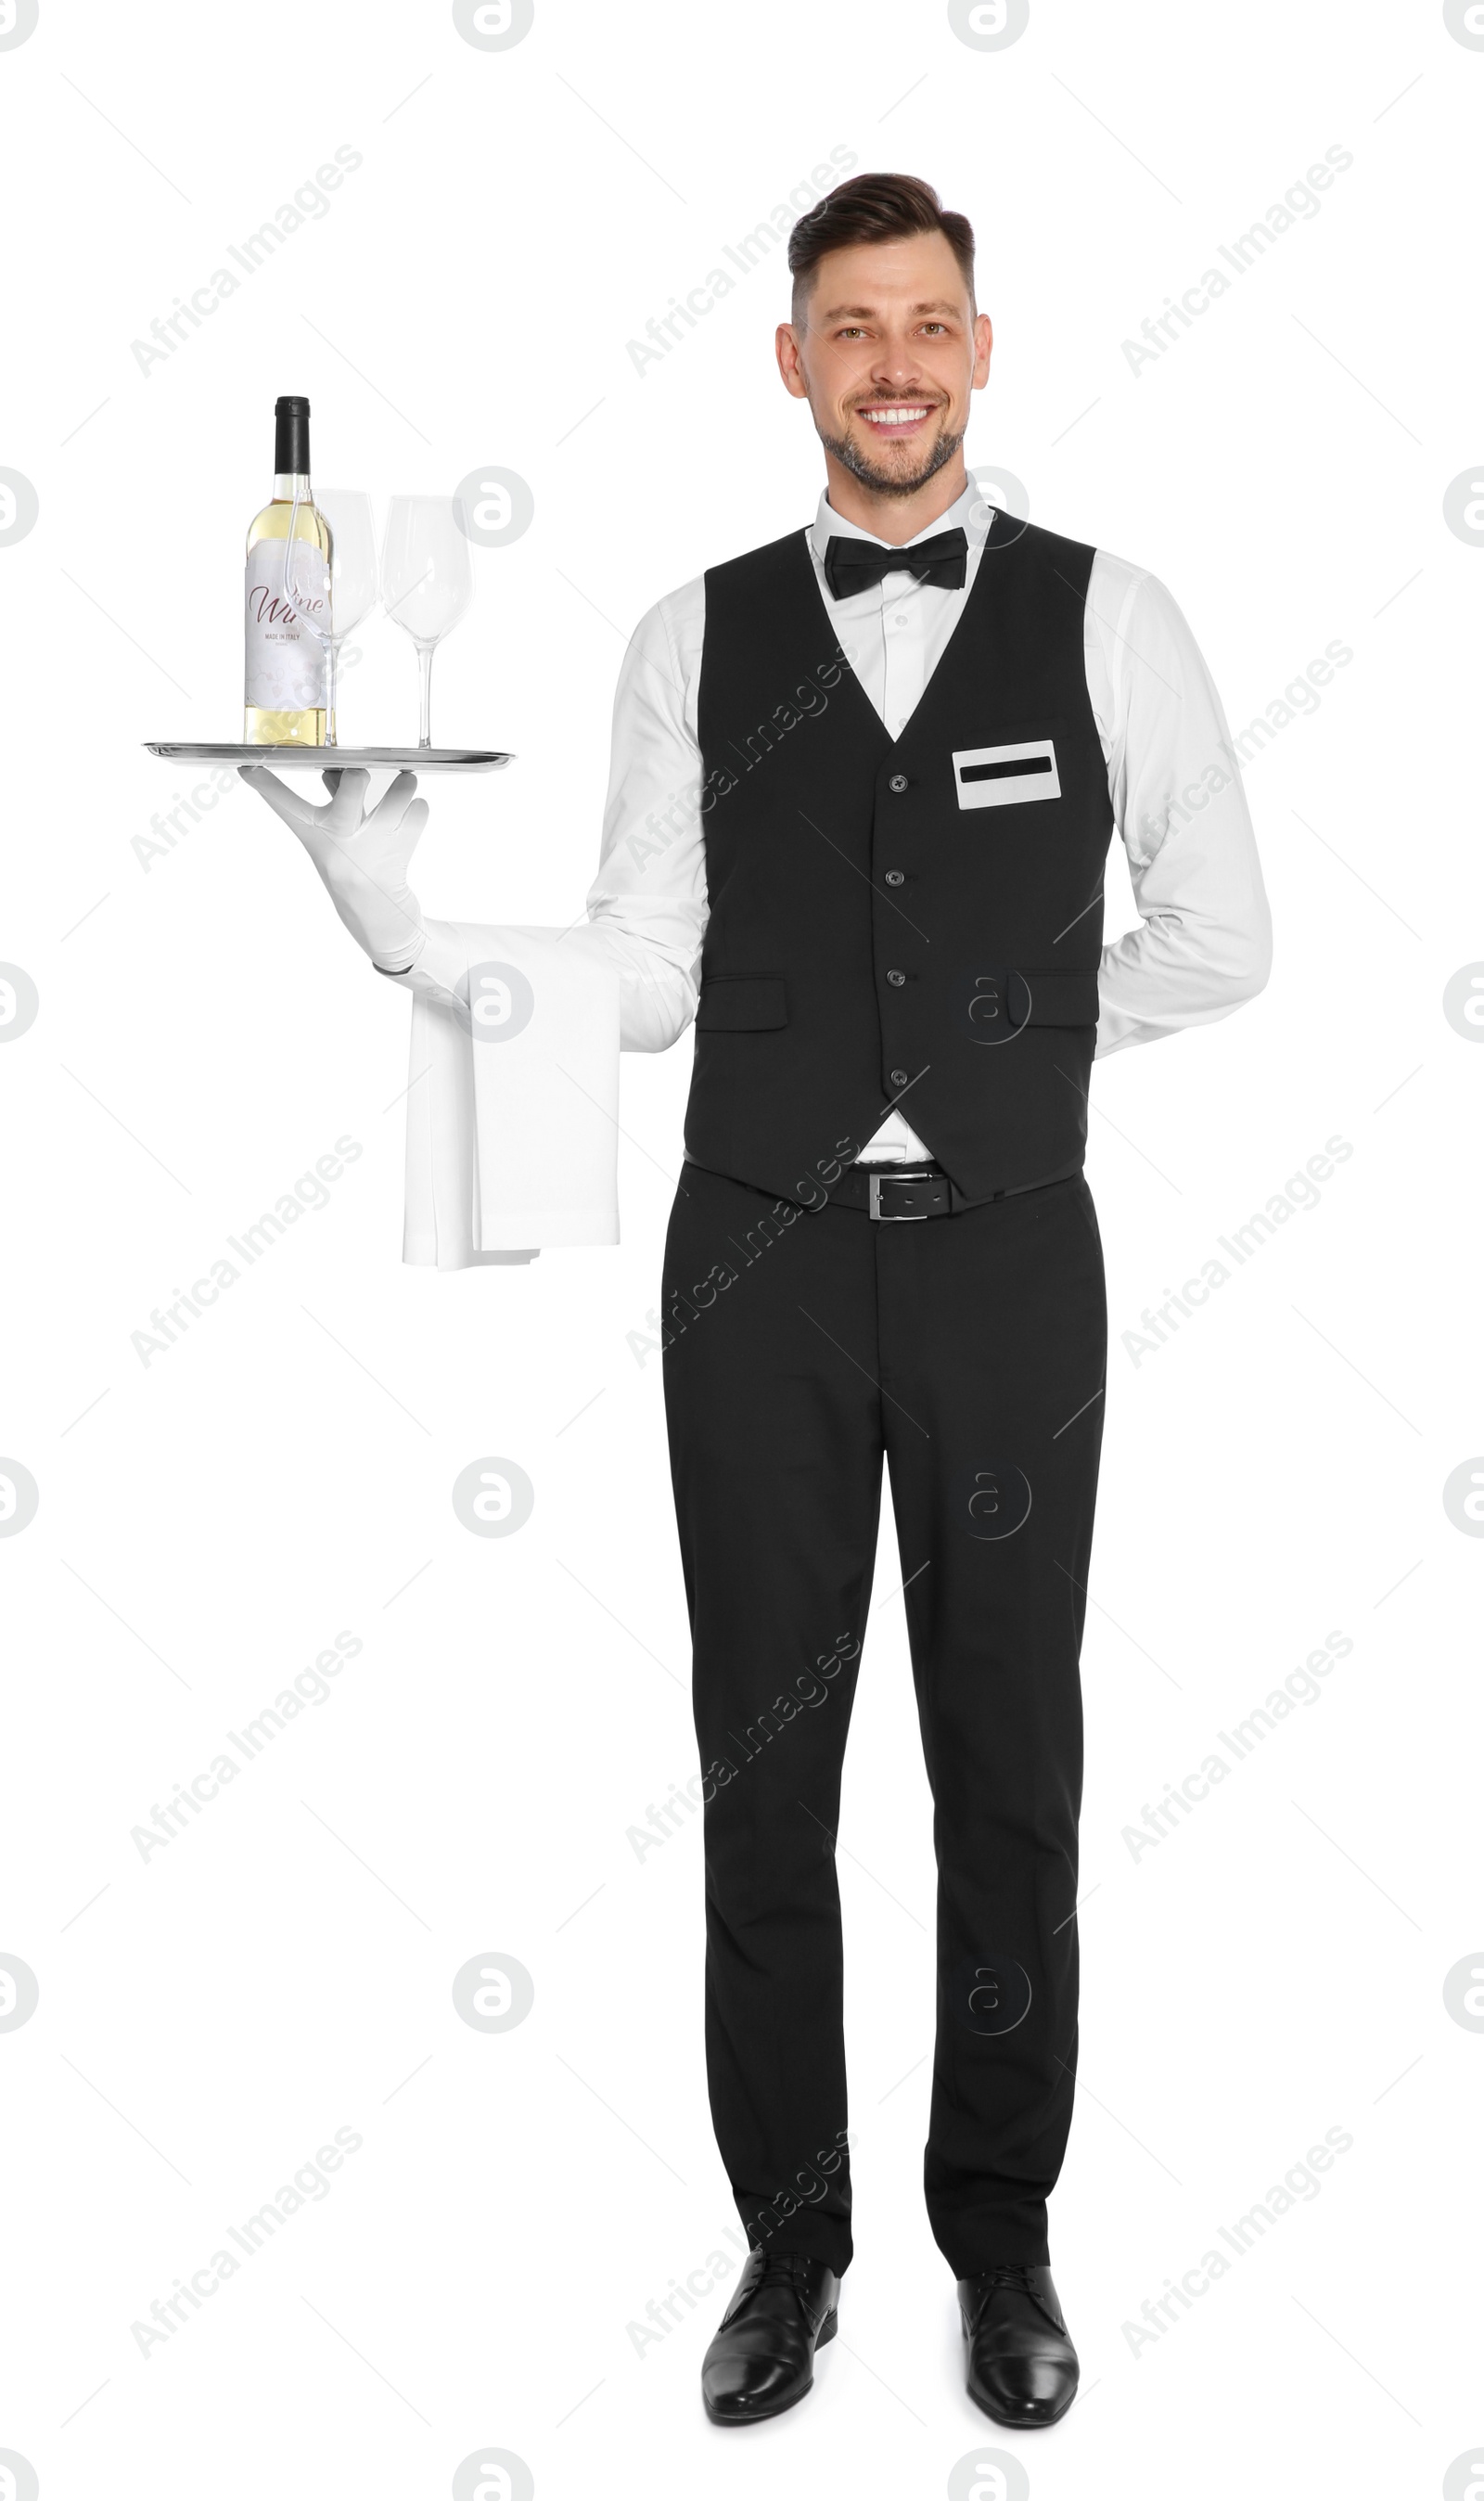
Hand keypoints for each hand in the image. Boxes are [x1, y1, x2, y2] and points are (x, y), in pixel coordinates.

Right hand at [238, 765, 428, 970]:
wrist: (376, 916)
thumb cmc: (353, 864)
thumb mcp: (335, 834)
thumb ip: (334, 797)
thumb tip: (337, 768)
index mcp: (316, 834)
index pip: (285, 805)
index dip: (266, 786)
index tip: (248, 769)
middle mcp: (340, 839)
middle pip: (353, 788)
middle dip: (360, 775)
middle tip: (361, 774)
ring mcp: (372, 846)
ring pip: (399, 793)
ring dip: (404, 785)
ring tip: (402, 788)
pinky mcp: (401, 852)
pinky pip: (418, 812)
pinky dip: (417, 810)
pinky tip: (408, 821)